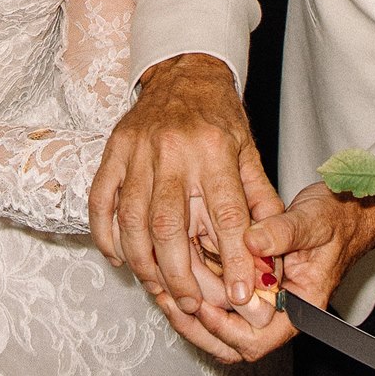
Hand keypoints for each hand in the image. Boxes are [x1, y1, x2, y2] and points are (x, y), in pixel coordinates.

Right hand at [89, 53, 282, 340]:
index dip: (234, 259)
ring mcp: (137, 151)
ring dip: (144, 263)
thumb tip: (272, 250)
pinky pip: (102, 201)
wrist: (183, 70)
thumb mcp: (248, 151)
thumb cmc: (218, 115)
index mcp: (214, 150)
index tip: (241, 295)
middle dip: (180, 274)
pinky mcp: (113, 152)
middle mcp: (173, 151)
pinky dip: (107, 234)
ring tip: (159, 290)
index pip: (226, 214)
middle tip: (192, 305)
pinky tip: (119, 258)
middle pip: (170, 225)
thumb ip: (259, 200)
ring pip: (133, 219)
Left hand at [187, 182, 374, 365]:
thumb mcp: (312, 220)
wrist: (346, 210)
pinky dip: (200, 298)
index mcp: (301, 307)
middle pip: (234, 345)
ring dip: (194, 317)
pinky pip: (224, 306)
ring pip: (224, 330)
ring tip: (166, 292)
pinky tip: (179, 279)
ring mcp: (266, 301)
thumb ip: (283, 231)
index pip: (259, 340)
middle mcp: (281, 311)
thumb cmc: (337, 219)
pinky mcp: (255, 287)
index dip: (227, 329)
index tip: (204, 306)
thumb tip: (251, 241)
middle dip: (200, 329)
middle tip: (172, 303)